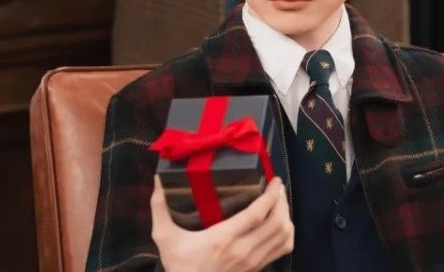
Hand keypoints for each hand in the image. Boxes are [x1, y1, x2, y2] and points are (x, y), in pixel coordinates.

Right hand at [151, 175, 293, 271]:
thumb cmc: (179, 266)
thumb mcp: (165, 237)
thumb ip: (159, 209)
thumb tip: (156, 180)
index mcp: (223, 239)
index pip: (258, 214)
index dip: (271, 195)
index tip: (274, 180)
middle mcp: (243, 250)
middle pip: (277, 222)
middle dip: (282, 202)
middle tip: (277, 189)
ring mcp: (253, 262)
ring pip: (284, 236)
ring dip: (286, 216)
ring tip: (279, 203)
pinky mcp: (257, 269)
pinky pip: (283, 250)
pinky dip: (287, 234)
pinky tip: (280, 224)